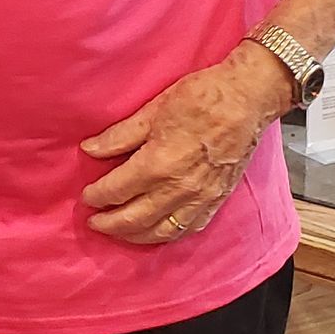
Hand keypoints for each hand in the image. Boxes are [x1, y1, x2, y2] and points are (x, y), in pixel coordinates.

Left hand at [79, 46, 289, 244]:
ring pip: (161, 231)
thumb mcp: (153, 110)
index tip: (87, 197)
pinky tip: (157, 233)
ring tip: (120, 232)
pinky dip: (168, 235)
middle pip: (134, 218)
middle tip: (94, 222)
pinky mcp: (217, 200)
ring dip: (135, 236)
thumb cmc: (201, 97)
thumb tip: (90, 149)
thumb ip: (119, 135)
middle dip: (110, 224)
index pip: (117, 190)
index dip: (97, 196)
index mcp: (158, 164)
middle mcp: (178, 188)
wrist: (247, 98)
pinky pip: (189, 229)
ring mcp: (200, 198)